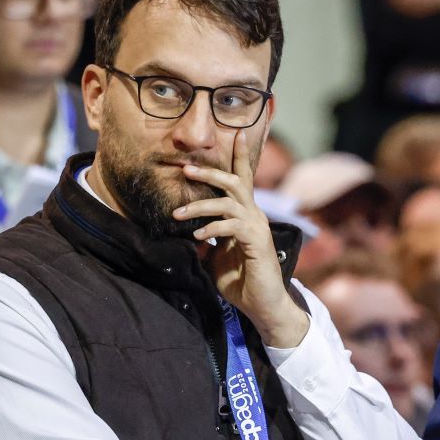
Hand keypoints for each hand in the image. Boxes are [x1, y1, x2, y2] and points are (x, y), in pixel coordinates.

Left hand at [173, 130, 309, 347]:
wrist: (262, 305)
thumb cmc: (240, 281)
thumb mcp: (216, 257)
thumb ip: (206, 240)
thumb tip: (187, 230)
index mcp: (246, 215)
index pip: (243, 179)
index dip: (241, 156)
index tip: (237, 133)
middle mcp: (254, 215)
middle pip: (235, 182)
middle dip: (210, 173)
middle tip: (186, 169)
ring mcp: (257, 227)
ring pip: (229, 202)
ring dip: (200, 205)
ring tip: (177, 214)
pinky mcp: (257, 242)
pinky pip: (231, 226)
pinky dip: (212, 228)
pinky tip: (197, 237)